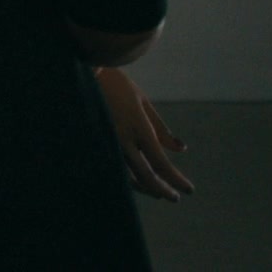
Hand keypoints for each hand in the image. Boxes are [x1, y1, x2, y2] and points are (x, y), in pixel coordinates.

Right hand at [96, 66, 193, 201]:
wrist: (82, 73)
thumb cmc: (117, 85)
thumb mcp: (143, 103)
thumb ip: (161, 129)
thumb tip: (181, 149)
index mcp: (138, 127)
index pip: (161, 163)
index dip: (176, 180)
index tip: (189, 190)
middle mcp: (122, 139)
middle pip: (146, 175)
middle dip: (162, 190)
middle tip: (175, 198)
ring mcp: (107, 143)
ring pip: (128, 176)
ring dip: (146, 187)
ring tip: (158, 192)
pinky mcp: (97, 143)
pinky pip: (115, 168)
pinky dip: (129, 179)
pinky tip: (137, 181)